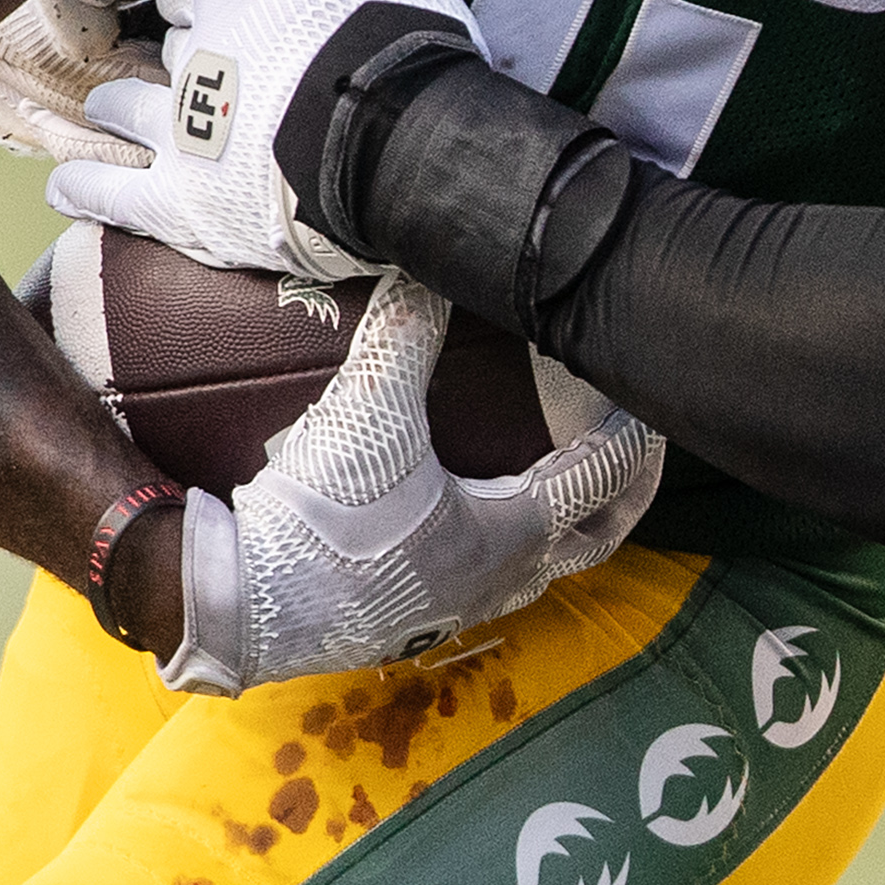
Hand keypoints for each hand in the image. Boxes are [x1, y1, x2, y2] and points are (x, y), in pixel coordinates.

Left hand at [49, 0, 475, 278]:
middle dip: (171, 52)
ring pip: (127, 110)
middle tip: (189, 67)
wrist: (404, 139)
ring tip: (113, 113)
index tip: (213, 5)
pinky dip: (84, 188)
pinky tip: (67, 188)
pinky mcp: (181, 203)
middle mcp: (194, 58)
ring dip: (120, 108)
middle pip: (164, 46)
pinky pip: (110, 196)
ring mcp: (180, 132)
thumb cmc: (393, 33)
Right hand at [155, 275, 664, 694]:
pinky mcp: (415, 620)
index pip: (604, 478)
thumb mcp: (369, 411)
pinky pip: (495, 580)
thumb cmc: (319, 516)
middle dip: (627, 491)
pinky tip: (481, 515)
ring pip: (546, 567)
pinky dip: (515, 543)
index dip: (635, 435)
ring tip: (569, 475)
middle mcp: (500, 581)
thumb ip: (407, 332)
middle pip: (597, 537)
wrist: (237, 603)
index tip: (646, 398)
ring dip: (571, 522)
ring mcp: (459, 609)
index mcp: (511, 535)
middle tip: (637, 445)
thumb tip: (431, 264)